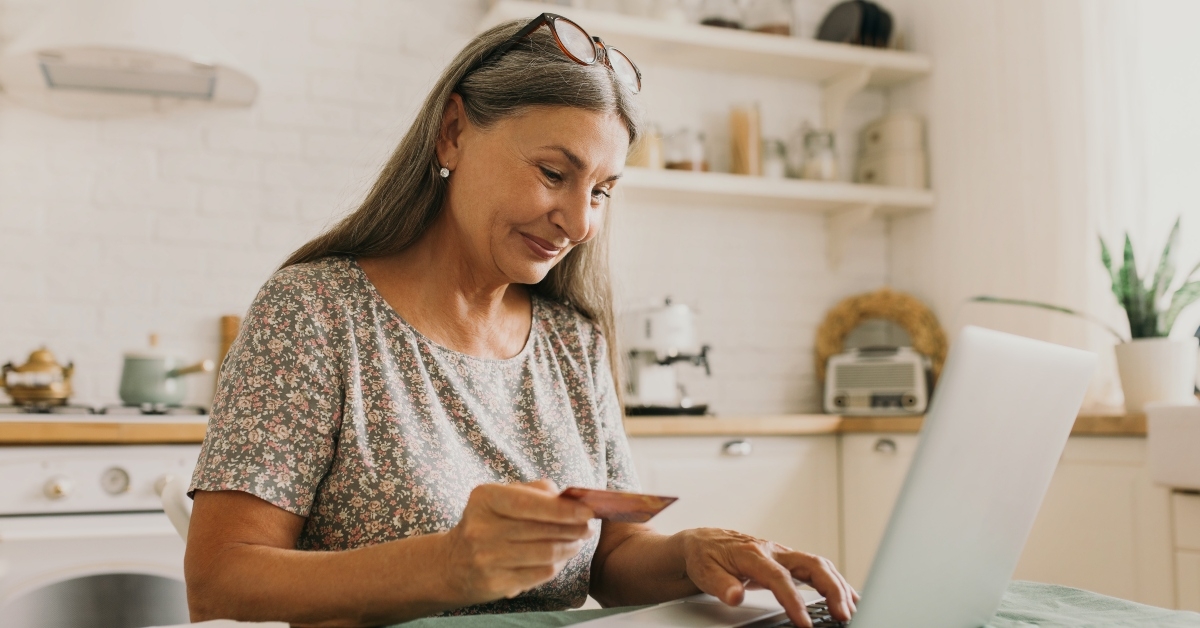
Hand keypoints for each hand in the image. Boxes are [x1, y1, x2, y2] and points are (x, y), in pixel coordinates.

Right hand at [440, 479, 594, 604]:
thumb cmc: (486, 524)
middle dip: (573, 529)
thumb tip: (569, 497)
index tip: (588, 511)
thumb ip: (534, 491)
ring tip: (577, 542)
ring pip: (546, 554)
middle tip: (588, 527)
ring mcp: (486, 558)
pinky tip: (561, 558)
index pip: (529, 503)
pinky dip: (557, 565)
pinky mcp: (495, 583)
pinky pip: (540, 573)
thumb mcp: (499, 498)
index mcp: (484, 498)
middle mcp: (481, 528)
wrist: (451, 564)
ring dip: (569, 548)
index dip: (563, 509)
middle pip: (542, 530)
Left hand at [679, 528, 858, 627]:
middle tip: (844, 615)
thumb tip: (735, 595)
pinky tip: (848, 597)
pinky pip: (818, 569)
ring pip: (820, 565)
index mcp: (754, 554)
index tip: (806, 623)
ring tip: (852, 610)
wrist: (703, 542)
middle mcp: (773, 551)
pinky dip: (835, 582)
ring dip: (839, 586)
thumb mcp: (705, 571)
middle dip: (832, 590)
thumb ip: (721, 585)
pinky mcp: (788, 561)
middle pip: (812, 565)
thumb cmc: (705, 556)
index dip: (795, 601)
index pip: (780, 578)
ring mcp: (783, 555)